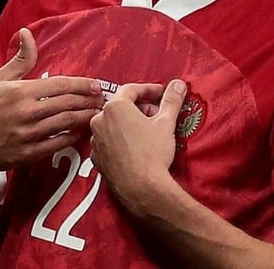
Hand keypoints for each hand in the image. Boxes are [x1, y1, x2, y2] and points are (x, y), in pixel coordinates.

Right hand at [0, 27, 106, 170]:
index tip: (97, 85)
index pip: (61, 85)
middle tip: (103, 100)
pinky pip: (57, 144)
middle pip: (68, 104)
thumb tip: (27, 33)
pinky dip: (72, 137)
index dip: (83, 85)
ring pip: (66, 123)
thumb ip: (20, 59)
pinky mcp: (28, 153)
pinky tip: (81, 132)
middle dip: (89, 101)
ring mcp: (28, 134)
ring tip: (98, 115)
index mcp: (21, 92)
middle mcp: (26, 112)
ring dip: (85, 118)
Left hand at [88, 79, 185, 207]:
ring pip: (113, 124)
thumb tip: (177, 85)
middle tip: (158, 114)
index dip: (149, 90)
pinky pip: (109, 141)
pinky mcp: (96, 158)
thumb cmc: (152, 154)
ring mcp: (96, 140)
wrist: (142, 189)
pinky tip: (136, 147)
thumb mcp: (166, 122)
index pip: (132, 89)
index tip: (161, 93)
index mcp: (115, 107)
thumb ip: (171, 100)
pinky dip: (121, 139)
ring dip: (130, 123)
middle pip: (122, 106)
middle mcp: (99, 121)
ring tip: (148, 132)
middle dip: (141, 108)